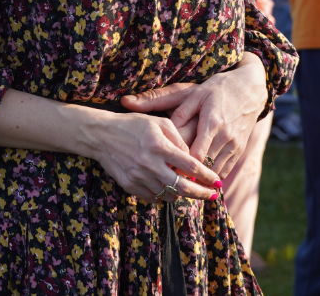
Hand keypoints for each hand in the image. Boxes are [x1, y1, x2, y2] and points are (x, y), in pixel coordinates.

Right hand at [79, 109, 220, 203]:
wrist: (100, 135)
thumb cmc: (132, 125)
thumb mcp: (158, 122)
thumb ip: (178, 139)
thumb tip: (193, 158)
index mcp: (159, 146)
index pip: (191, 167)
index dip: (208, 177)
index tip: (218, 182)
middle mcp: (150, 164)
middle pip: (183, 187)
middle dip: (202, 194)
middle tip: (212, 196)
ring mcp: (139, 177)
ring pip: (169, 195)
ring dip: (182, 195)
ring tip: (188, 191)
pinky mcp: (130, 185)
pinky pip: (152, 198)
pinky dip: (163, 196)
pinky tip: (167, 190)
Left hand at [122, 53, 268, 177]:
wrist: (251, 90)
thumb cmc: (216, 88)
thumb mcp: (189, 91)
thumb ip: (161, 101)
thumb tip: (128, 102)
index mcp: (210, 122)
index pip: (194, 154)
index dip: (178, 166)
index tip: (162, 171)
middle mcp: (225, 137)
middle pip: (204, 167)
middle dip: (187, 177)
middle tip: (165, 185)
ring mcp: (234, 145)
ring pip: (215, 172)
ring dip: (199, 180)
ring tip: (178, 186)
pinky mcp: (240, 150)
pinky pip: (224, 170)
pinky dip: (210, 176)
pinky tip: (195, 179)